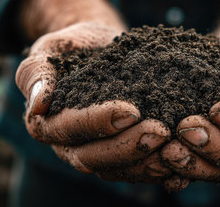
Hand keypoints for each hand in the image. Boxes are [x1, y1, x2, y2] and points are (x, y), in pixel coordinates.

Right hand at [16, 23, 171, 182]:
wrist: (99, 48)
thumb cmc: (75, 46)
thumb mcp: (51, 49)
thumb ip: (38, 73)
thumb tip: (37, 105)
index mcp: (46, 123)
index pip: (71, 128)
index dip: (99, 123)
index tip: (131, 112)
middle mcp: (69, 146)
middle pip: (95, 157)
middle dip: (129, 147)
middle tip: (161, 132)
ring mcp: (96, 153)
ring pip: (118, 170)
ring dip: (147, 165)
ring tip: (175, 151)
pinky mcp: (120, 155)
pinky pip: (136, 171)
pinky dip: (159, 173)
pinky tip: (181, 172)